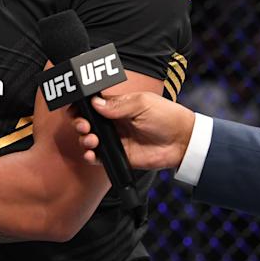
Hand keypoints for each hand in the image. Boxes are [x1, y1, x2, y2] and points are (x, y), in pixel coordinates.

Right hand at [74, 92, 194, 170]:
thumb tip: (95, 103)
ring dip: (84, 139)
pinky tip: (92, 153)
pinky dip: (90, 156)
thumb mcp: (142, 104)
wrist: (183, 141)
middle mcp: (113, 122)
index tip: (76, 108)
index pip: (92, 104)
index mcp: (117, 106)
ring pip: (89, 139)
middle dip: (79, 123)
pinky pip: (98, 157)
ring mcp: (115, 139)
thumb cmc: (167, 117)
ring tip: (92, 140)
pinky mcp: (118, 156)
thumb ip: (118, 104)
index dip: (81, 106)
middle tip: (85, 126)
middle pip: (86, 122)